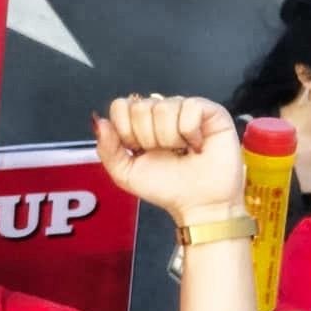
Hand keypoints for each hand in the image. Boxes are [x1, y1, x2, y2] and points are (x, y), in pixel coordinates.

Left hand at [93, 95, 244, 224]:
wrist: (199, 204)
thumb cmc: (168, 188)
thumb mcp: (126, 174)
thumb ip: (107, 149)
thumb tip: (99, 122)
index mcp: (141, 123)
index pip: (120, 106)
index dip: (125, 130)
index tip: (138, 150)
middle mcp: (162, 112)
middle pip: (139, 106)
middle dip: (148, 138)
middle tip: (164, 152)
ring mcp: (186, 109)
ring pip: (163, 106)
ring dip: (169, 138)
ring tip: (181, 151)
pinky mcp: (210, 111)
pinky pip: (190, 107)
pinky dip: (190, 132)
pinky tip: (196, 145)